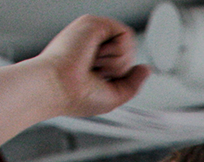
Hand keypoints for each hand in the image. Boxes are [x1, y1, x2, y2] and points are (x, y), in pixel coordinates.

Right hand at [33, 16, 149, 117]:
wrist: (58, 88)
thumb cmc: (77, 96)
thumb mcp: (114, 96)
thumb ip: (133, 83)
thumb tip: (145, 68)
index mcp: (92, 60)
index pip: (122, 62)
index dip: (118, 75)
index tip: (97, 82)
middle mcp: (92, 45)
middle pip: (129, 54)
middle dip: (118, 70)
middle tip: (93, 73)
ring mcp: (92, 33)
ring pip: (128, 45)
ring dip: (115, 62)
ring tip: (91, 64)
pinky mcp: (93, 23)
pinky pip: (126, 35)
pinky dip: (116, 52)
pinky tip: (95, 56)